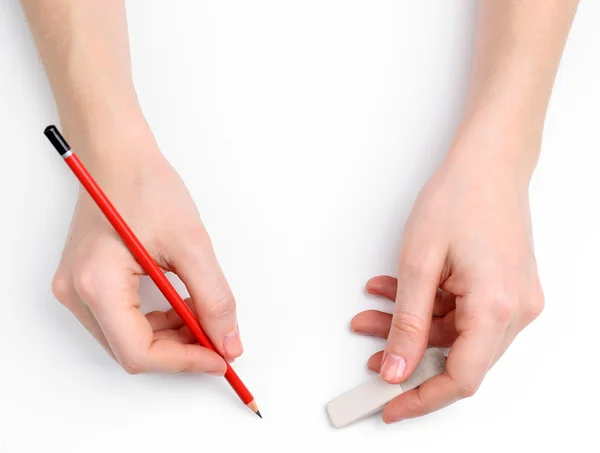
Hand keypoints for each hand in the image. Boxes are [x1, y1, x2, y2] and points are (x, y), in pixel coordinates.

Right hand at [51, 120, 241, 374]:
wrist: (118, 156)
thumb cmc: (146, 186)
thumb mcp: (191, 244)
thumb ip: (213, 298)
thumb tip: (228, 342)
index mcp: (96, 283)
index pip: (139, 352)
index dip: (185, 361)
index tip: (220, 357)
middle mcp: (76, 293)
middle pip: (132, 350)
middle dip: (180, 348)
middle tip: (217, 336)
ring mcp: (76, 289)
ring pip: (128, 338)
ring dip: (170, 335)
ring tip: (202, 315)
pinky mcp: (85, 282)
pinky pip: (121, 319)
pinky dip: (156, 320)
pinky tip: (180, 304)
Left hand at [351, 135, 543, 422]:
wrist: (489, 161)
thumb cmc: (460, 196)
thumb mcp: (419, 262)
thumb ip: (407, 322)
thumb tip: (397, 368)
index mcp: (498, 306)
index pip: (461, 378)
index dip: (422, 398)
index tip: (390, 404)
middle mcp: (515, 309)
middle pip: (456, 356)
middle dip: (407, 353)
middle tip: (371, 353)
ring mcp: (513, 299)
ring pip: (455, 334)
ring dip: (411, 325)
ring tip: (372, 310)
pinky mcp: (505, 288)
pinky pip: (463, 313)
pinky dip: (429, 307)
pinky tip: (397, 291)